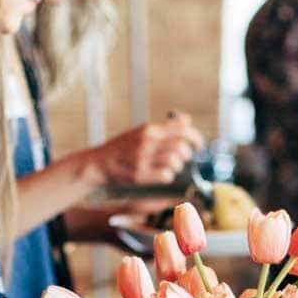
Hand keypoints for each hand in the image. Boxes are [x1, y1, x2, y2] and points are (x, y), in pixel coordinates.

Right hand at [84, 113, 203, 187]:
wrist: (99, 163)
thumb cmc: (121, 149)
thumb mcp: (141, 132)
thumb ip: (164, 128)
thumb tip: (186, 121)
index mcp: (149, 129)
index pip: (182, 129)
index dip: (196, 138)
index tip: (199, 145)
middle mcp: (146, 141)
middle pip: (181, 146)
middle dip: (186, 154)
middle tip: (183, 158)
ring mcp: (142, 158)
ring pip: (175, 161)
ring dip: (177, 166)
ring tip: (170, 166)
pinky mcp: (139, 174)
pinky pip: (166, 175)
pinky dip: (168, 176)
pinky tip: (162, 174)